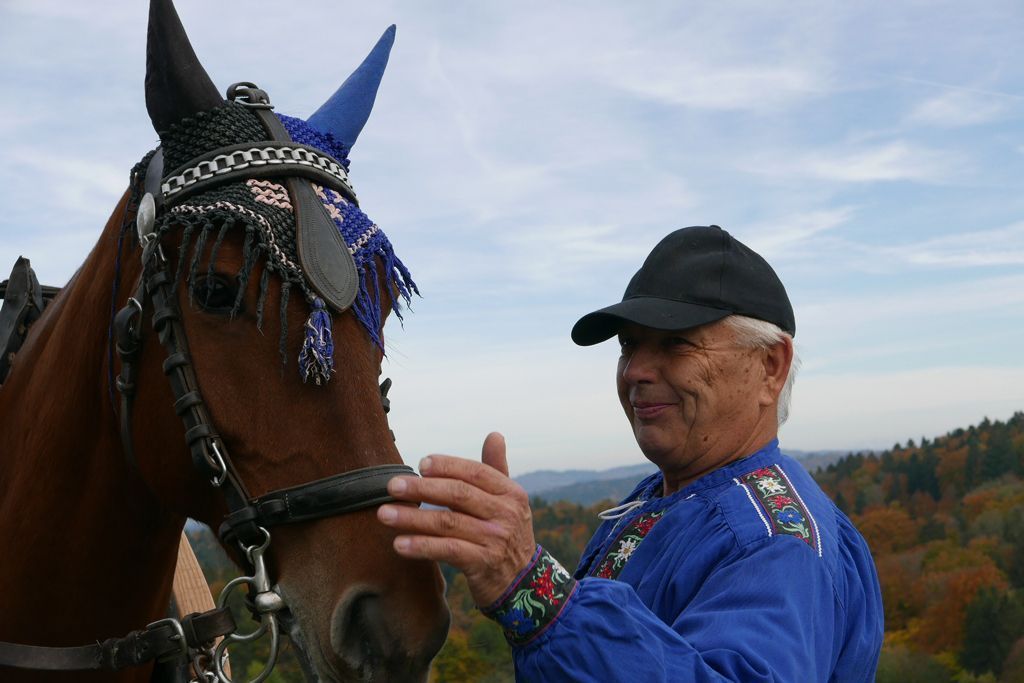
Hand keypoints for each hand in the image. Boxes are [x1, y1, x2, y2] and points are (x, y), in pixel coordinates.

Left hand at [376, 432, 536, 606]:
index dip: (447, 466)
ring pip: (447, 523)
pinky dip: (421, 546)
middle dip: (422, 488)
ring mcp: (495, 540)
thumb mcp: (508, 502)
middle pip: (458, 494)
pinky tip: (399, 544)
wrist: (523, 585)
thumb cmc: (506, 535)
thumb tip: (494, 434)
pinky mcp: (483, 565)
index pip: (475, 473)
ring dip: (412, 517)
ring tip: (384, 514)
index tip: (420, 464)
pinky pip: (447, 550)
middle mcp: (506, 514)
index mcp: (511, 493)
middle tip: (392, 486)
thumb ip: (496, 469)